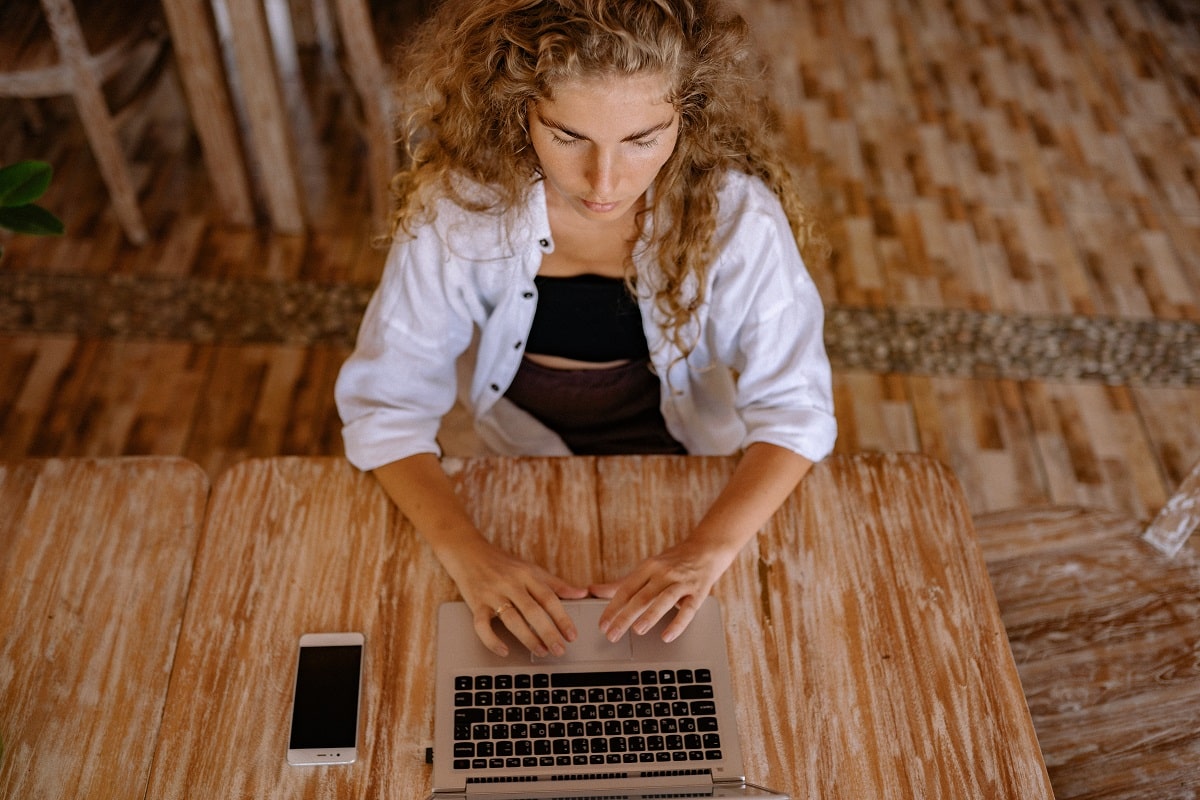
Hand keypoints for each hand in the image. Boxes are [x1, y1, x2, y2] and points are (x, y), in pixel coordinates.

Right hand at [441, 538, 587, 657]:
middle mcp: (510, 583)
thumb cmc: (502, 563)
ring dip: (528, 639)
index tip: (572, 635)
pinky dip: (492, 640)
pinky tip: (504, 651)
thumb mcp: (531, 569)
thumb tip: (582, 593)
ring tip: (541, 652)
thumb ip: (555, 583)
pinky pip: (482, 626)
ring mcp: (492, 594)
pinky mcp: (475, 604)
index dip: (562, 618)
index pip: (549, 598)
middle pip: (533, 611)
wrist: (468, 552)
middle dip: (548, 633)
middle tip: (560, 650)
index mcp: (526, 574)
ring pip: (512, 620)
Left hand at [589, 537, 735, 643]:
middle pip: (641, 596)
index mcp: (648, 567)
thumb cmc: (672, 562)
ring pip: (663, 599)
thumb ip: (621, 584)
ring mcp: (681, 582)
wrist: (706, 550)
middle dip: (625, 616)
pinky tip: (667, 636)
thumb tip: (593, 591)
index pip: (626, 589)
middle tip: (612, 634)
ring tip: (637, 631)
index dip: (612, 607)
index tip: (602, 625)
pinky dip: (677, 623)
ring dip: (650, 615)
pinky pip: (688, 610)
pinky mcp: (697, 592)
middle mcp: (663, 573)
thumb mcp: (646, 568)